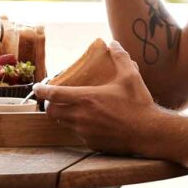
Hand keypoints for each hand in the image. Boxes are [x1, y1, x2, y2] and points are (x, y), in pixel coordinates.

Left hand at [34, 41, 159, 153]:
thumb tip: (113, 44)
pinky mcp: (92, 144)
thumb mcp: (130, 76)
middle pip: (51, 111)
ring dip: (64, 115)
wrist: (150, 134)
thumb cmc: (139, 104)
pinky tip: (90, 122)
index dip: (41, 91)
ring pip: (64, 123)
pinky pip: (78, 134)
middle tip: (56, 99)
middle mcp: (80, 117)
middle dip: (50, 104)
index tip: (36, 87)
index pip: (52, 95)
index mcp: (85, 98)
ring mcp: (85, 132)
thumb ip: (120, 58)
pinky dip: (79, 127)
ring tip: (74, 108)